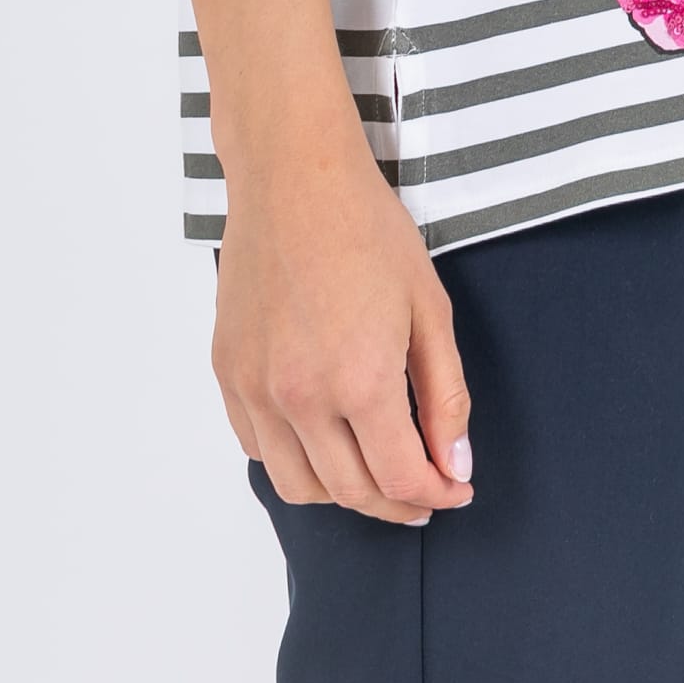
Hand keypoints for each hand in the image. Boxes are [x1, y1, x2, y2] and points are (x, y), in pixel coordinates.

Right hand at [212, 138, 476, 522]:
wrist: (293, 178)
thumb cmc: (368, 229)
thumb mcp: (430, 308)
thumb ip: (446, 395)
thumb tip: (455, 465)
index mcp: (359, 380)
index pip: (400, 478)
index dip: (436, 496)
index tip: (455, 491)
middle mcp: (300, 397)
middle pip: (351, 492)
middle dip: (397, 504)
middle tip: (424, 491)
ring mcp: (255, 389)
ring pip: (298, 486)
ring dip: (342, 494)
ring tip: (374, 471)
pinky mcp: (228, 373)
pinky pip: (259, 448)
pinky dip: (294, 460)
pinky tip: (323, 438)